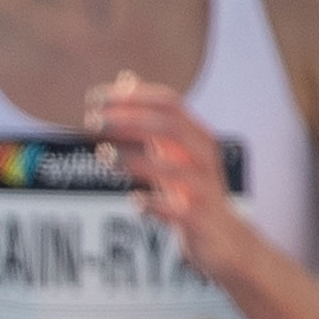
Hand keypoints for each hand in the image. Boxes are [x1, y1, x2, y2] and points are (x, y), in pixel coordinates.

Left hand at [85, 73, 258, 277]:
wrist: (225, 241)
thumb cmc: (192, 192)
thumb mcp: (172, 149)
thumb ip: (148, 118)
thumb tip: (126, 78)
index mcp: (197, 137)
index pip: (169, 103)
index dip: (133, 96)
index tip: (96, 97)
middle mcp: (203, 158)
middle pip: (170, 127)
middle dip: (128, 120)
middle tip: (92, 121)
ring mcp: (204, 189)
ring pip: (172, 168)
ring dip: (134, 159)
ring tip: (102, 156)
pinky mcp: (200, 220)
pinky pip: (177, 210)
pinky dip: (153, 204)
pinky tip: (133, 202)